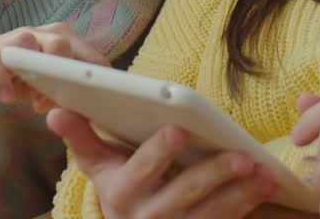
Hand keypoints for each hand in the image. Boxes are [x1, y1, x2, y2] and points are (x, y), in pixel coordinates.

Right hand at [0, 23, 106, 110]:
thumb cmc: (16, 75)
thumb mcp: (44, 86)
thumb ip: (65, 94)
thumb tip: (86, 114)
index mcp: (59, 40)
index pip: (86, 54)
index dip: (96, 76)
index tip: (105, 100)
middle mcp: (38, 35)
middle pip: (61, 44)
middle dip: (66, 73)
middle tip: (67, 100)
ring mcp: (11, 41)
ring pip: (28, 46)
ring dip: (36, 74)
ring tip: (38, 104)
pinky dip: (3, 82)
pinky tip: (7, 99)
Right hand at [48, 107, 277, 217]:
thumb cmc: (121, 189)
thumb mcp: (100, 167)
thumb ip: (81, 136)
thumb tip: (55, 111)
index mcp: (122, 192)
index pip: (140, 171)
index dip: (158, 153)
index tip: (177, 130)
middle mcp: (147, 217)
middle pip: (183, 195)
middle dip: (212, 175)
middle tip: (239, 156)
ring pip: (210, 214)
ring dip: (239, 193)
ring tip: (261, 171)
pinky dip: (247, 205)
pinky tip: (264, 186)